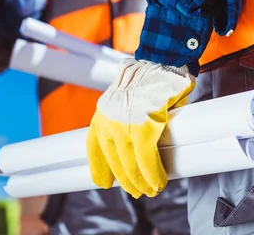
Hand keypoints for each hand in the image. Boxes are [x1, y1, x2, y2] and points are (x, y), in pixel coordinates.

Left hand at [86, 58, 194, 197]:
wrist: (159, 62)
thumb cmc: (146, 82)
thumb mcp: (125, 101)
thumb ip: (123, 121)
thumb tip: (133, 146)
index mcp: (101, 115)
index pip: (94, 147)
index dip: (99, 167)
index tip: (102, 182)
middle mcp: (108, 121)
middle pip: (114, 160)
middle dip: (125, 179)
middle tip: (136, 191)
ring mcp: (125, 124)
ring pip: (129, 163)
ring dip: (141, 181)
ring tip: (150, 190)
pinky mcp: (144, 126)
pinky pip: (146, 158)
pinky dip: (153, 173)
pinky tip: (158, 181)